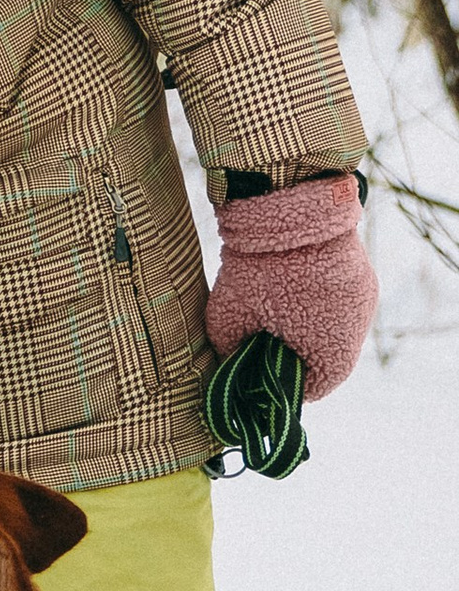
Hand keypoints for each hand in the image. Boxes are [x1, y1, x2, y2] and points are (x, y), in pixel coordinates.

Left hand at [204, 175, 375, 398]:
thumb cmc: (257, 270)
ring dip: (303, 323)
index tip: (258, 376)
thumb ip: (229, 351)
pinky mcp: (361, 271)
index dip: (282, 387)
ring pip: (331, 325)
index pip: (313, 388)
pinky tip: (288, 283)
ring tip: (271, 306)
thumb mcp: (227, 318)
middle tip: (259, 339)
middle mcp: (359, 327)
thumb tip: (230, 363)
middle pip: (323, 355)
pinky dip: (313, 299)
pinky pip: (336, 299)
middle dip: (290, 352)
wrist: (289, 202)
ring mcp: (365, 297)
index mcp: (333, 351)